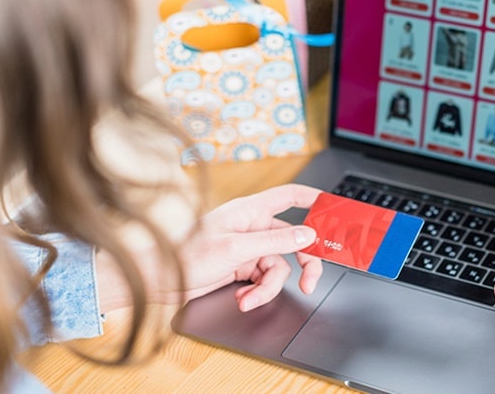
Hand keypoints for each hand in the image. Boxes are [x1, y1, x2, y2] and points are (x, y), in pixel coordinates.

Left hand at [98, 184, 322, 312]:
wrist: (159, 280)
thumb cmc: (186, 254)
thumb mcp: (236, 249)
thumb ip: (275, 241)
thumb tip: (307, 234)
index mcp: (251, 210)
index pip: (291, 196)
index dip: (315, 200)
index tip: (336, 210)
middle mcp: (252, 227)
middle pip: (293, 240)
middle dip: (303, 263)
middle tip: (310, 282)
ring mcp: (248, 249)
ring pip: (279, 267)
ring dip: (268, 287)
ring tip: (250, 298)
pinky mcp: (242, 268)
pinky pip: (263, 280)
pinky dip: (256, 293)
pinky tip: (243, 298)